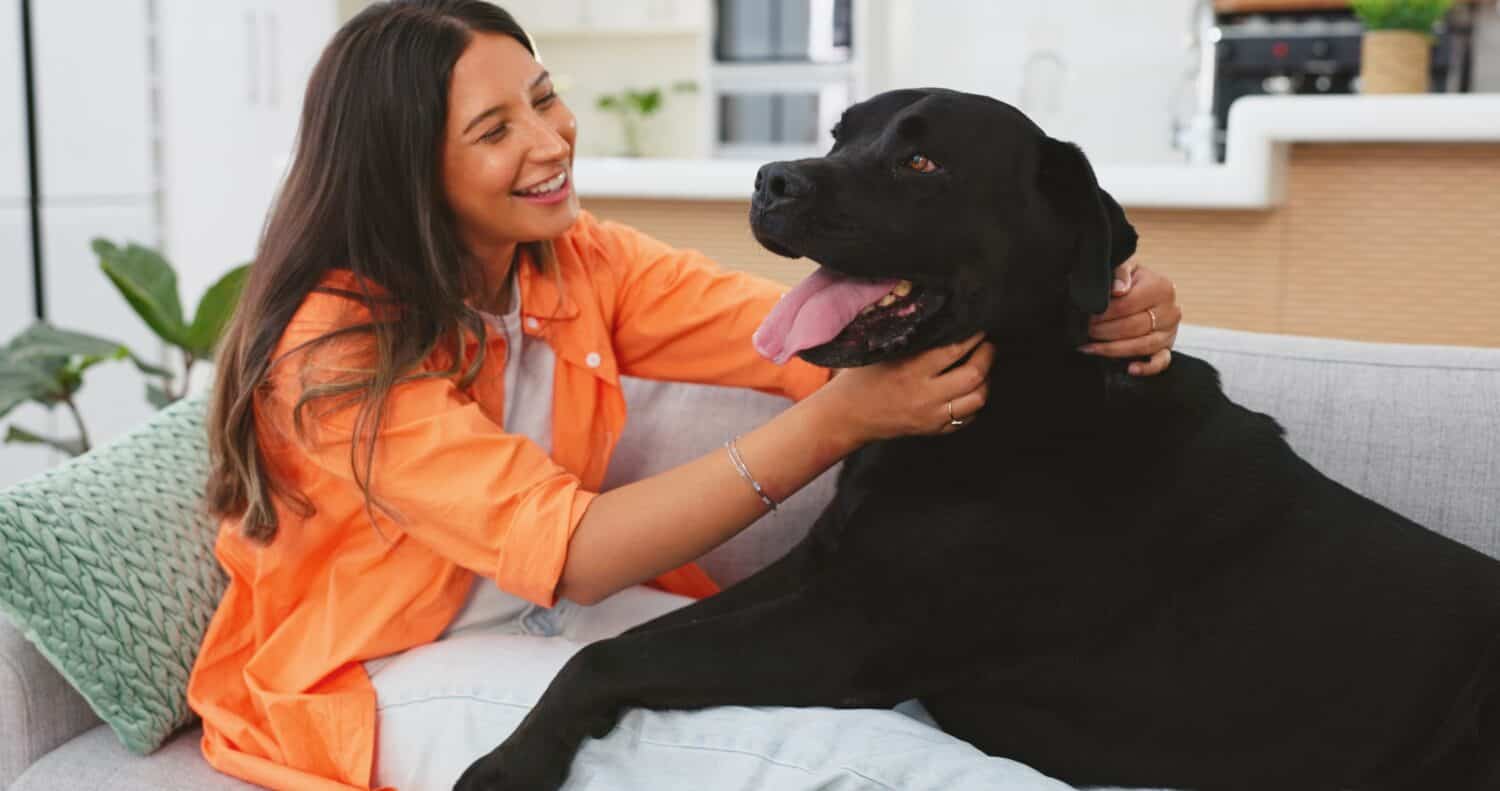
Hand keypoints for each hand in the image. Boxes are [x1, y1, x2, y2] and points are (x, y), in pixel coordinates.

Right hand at [817, 332, 993, 445]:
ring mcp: (931, 416)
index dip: (973, 336)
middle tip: (987, 345)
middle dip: (987, 356)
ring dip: (985, 381)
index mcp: (911, 370)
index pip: (955, 350)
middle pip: (974, 376)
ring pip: (977, 399)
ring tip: (981, 368)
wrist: (846, 417)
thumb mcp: (881, 353)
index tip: (979, 326)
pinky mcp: (933, 430)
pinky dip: (973, 404)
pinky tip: (968, 391)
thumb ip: (911, 339)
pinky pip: (967, 419)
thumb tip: (939, 318)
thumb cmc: (860, 379)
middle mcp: (925, 395)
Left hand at [1079, 261, 1181, 375]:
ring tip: (1091, 348)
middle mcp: (1171, 311)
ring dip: (1113, 349)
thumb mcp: (1125, 267)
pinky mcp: (1168, 347)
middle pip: (1133, 327)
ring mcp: (1170, 331)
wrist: (1144, 289)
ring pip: (1143, 346)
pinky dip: (1146, 367)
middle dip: (1104, 331)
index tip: (1085, 317)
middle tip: (1084, 331)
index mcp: (1162, 288)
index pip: (1128, 305)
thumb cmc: (1131, 280)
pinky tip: (1129, 369)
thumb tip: (1118, 289)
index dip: (1103, 313)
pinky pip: (1161, 362)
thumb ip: (1121, 272)